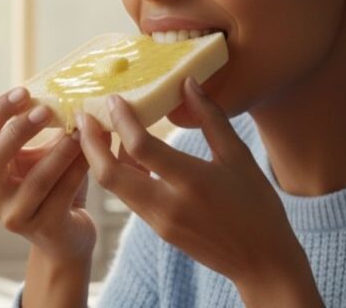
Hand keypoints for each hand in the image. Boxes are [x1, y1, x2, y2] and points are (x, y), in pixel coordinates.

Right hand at [0, 88, 95, 261]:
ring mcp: (14, 216)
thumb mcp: (44, 153)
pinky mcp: (42, 229)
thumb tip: (70, 87)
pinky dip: (77, 171)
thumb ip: (46, 128)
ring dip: (59, 152)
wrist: (67, 234)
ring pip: (34, 181)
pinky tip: (92, 154)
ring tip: (79, 130)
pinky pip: (61, 195)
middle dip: (18, 131)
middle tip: (46, 109)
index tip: (23, 91)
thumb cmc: (55, 185)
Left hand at [77, 78, 322, 306]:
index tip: (113, 98)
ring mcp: (159, 221)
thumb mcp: (239, 157)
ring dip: (100, 158)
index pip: (142, 147)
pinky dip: (120, 173)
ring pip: (114, 186)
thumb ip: (211, 118)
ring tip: (98, 130)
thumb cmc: (257, 205)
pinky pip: (128, 197)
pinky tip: (126, 153)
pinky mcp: (157, 230)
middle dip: (89, 143)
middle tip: (83, 116)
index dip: (122, 120)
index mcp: (192, 182)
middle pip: (109, 174)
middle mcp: (168, 205)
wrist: (262, 262)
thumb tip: (188, 83)